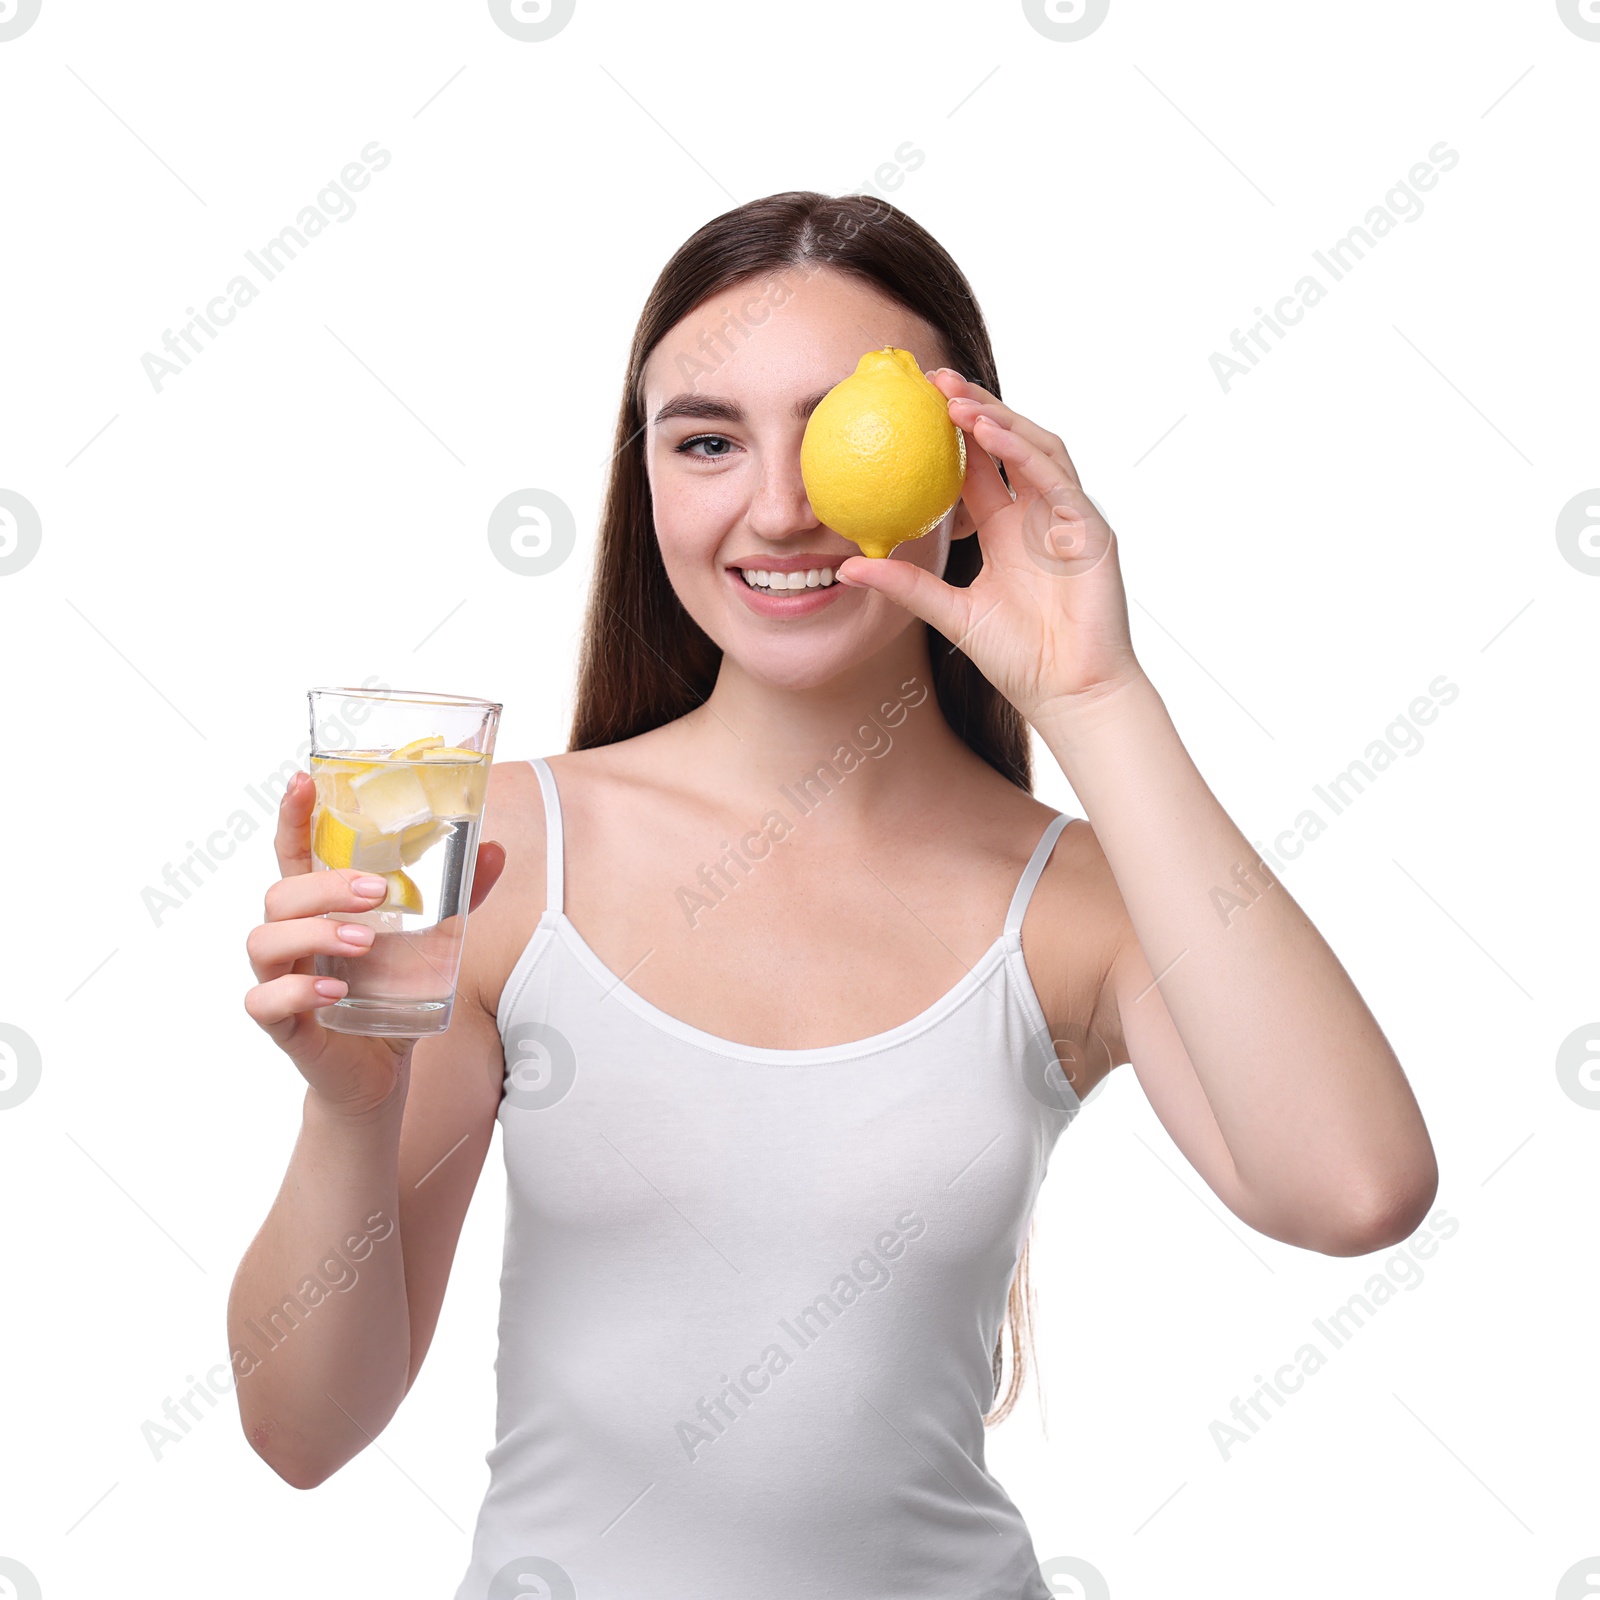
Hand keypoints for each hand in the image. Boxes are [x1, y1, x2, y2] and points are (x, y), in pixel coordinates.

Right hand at [243, 770, 506, 1117]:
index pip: (293, 853)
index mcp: (320, 908)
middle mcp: (291, 938)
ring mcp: (279, 978)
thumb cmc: (393, 994)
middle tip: (377, 894)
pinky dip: (298, 992)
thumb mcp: (433, 942)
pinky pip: (263, 1000)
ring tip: (364, 943)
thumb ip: (458, 898)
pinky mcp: (281, 1022)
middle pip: (279, 892)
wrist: (382, 1069)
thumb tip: (495, 850)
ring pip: (264, 939)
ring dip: (315, 934)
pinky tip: (335, 991)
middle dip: (326, 887)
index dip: (292, 816)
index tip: (301, 779)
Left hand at [833, 367, 1144, 725]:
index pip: (978, 467)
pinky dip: (1025, 453)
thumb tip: (845, 569)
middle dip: (973, 407)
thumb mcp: (948, 613)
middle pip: (1008, 444)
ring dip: (998, 420)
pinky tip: (994, 435)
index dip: (950, 434)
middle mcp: (1039, 516)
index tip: (913, 405)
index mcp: (1007, 530)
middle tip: (932, 378)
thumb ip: (904, 586)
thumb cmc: (1018, 660)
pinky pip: (1057, 479)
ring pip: (1037, 449)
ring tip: (957, 400)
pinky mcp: (1092, 529)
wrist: (1069, 694)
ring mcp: (1069, 518)